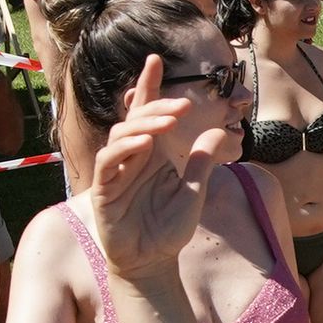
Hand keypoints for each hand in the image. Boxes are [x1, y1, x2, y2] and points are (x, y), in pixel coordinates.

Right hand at [85, 57, 228, 278]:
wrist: (153, 263)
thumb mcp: (194, 191)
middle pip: (136, 120)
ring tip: (169, 122)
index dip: (149, 87)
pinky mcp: (104, 191)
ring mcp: (115, 173)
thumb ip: (202, 161)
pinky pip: (108, 163)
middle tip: (184, 105)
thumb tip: (218, 130)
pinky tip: (144, 144)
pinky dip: (124, 150)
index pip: (147, 113)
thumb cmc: (168, 228)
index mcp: (151, 154)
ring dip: (144, 125)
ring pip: (121, 136)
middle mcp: (131, 158)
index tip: (155, 59)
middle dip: (157, 107)